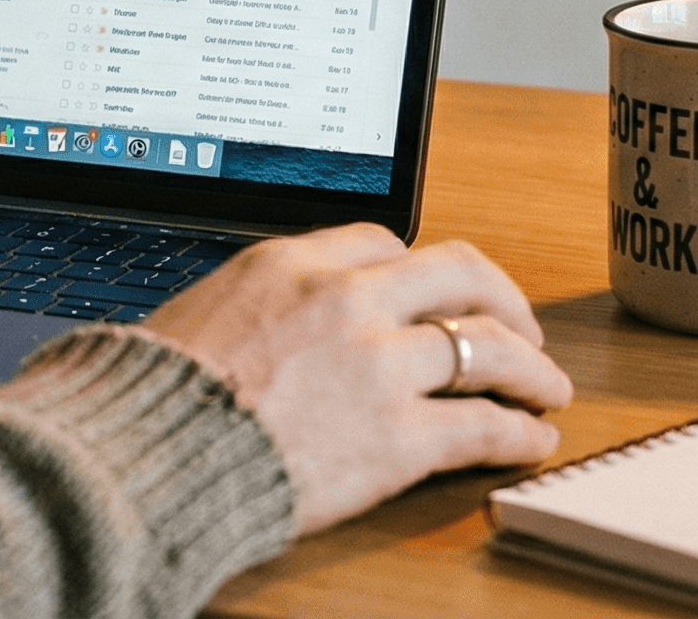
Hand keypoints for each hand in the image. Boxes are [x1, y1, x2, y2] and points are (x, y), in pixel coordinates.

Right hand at [140, 224, 572, 534]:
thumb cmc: (155, 395)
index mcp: (293, 262)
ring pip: (490, 347)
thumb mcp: (202, 312)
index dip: (423, 270)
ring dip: (532, 369)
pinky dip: (520, 432)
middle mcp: (346, 300)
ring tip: (548, 388)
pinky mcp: (397, 436)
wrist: (149, 455)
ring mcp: (378, 366)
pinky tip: (532, 438)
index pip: (387, 242)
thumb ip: (261, 305)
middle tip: (520, 328)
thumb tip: (277, 319)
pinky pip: (484, 425)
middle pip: (459, 275)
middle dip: (503, 300)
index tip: (438, 293)